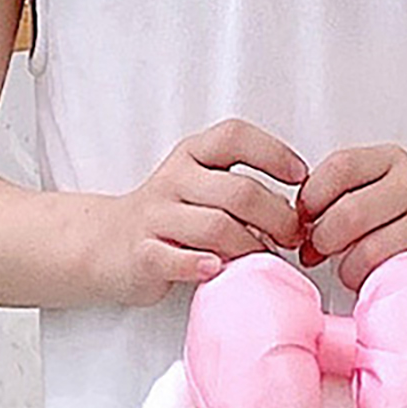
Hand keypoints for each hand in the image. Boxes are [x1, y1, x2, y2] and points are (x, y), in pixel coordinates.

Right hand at [99, 120, 307, 306]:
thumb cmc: (168, 218)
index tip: (301, 178)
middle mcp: (174, 179)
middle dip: (278, 217)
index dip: (274, 154)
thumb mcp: (199, 187)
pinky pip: (176, 259)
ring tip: (265, 260)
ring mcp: (157, 216)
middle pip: (239, 192)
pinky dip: (200, 266)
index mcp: (192, 155)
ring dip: (250, 247)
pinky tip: (216, 270)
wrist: (105, 244)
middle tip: (294, 236)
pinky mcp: (144, 253)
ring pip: (216, 227)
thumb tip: (294, 213)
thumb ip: (238, 190)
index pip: (236, 137)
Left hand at [298, 144, 406, 293]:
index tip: (305, 222)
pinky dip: (382, 290)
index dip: (311, 200)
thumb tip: (297, 229)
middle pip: (348, 215)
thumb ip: (344, 196)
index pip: (338, 169)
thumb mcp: (387, 185)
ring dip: (349, 273)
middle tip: (320, 255)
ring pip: (371, 253)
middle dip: (323, 243)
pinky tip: (381, 286)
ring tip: (352, 274)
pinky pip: (402, 280)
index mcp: (392, 161)